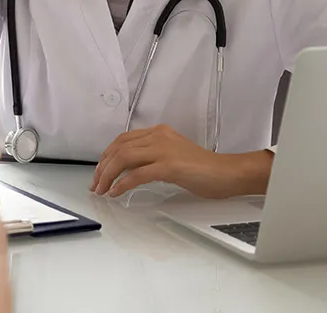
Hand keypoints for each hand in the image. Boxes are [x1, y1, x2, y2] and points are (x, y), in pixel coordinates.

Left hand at [91, 124, 272, 197]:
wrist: (230, 173)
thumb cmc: (206, 169)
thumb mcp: (173, 156)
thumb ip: (152, 157)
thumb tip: (128, 170)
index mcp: (159, 132)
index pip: (122, 140)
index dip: (106, 156)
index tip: (99, 171)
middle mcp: (159, 137)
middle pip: (118, 149)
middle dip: (102, 168)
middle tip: (96, 184)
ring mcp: (164, 150)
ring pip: (123, 159)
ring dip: (107, 176)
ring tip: (102, 190)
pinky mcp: (169, 166)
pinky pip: (136, 175)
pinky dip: (122, 184)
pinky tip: (116, 192)